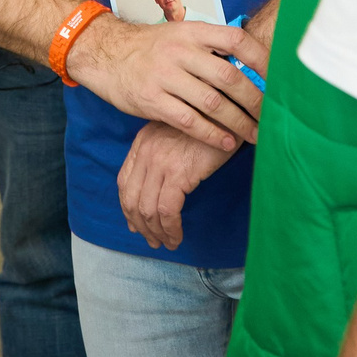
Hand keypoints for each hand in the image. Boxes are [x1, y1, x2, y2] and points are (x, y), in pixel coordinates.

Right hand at [64, 15, 265, 153]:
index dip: (261, 58)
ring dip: (239, 122)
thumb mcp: (180, 35)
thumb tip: (251, 65)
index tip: (278, 78)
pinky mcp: (152, 100)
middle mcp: (181, 51)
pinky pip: (189, 121)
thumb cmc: (151, 48)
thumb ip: (210, 48)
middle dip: (255, 100)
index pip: (235, 40)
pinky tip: (226, 142)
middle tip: (271, 116)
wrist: (106, 53)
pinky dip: (212, 134)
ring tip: (255, 135)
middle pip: (229, 76)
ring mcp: (165, 75)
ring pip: (212, 102)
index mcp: (193, 32)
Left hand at [119, 121, 239, 249]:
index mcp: (143, 141)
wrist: (231, 113)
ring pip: (147, 208)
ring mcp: (160, 161)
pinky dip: (170, 228)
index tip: (136, 224)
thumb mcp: (179, 134)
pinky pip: (167, 210)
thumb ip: (164, 154)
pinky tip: (177, 236)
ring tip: (168, 243)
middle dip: (140, 225)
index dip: (128, 207)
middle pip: (131, 198)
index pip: (124, 181)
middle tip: (153, 241)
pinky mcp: (179, 172)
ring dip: (156, 232)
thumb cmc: (211, 125)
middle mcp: (146, 150)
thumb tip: (157, 188)